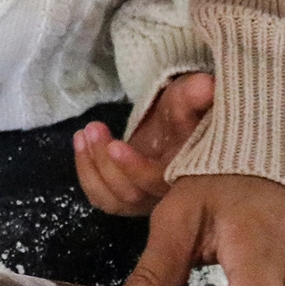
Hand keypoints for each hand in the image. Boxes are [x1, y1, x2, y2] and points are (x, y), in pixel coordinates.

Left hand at [74, 72, 214, 214]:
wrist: (175, 126)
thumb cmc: (184, 115)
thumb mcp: (187, 102)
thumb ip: (193, 97)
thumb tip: (205, 85)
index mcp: (185, 176)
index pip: (159, 183)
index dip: (136, 169)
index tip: (115, 145)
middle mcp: (165, 196)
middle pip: (131, 193)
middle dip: (106, 164)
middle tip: (92, 128)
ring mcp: (144, 200)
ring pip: (112, 198)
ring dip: (91, 167)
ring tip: (82, 134)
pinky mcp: (124, 198)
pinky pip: (101, 198)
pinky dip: (86, 173)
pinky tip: (80, 144)